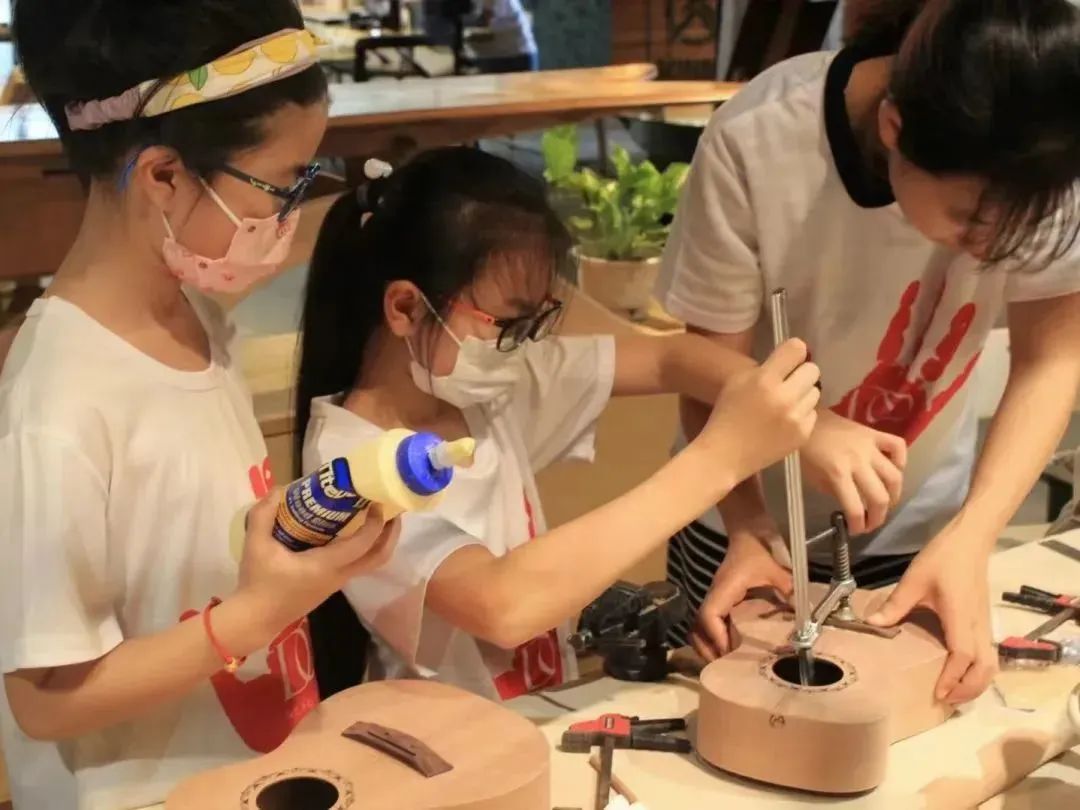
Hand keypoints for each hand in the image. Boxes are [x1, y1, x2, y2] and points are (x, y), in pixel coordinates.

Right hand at [237, 490, 399, 637]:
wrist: (255, 620)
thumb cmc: (258, 583)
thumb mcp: (255, 545)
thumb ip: (263, 515)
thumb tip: (278, 490)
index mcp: (326, 566)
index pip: (363, 544)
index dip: (375, 522)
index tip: (377, 502)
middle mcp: (339, 575)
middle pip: (379, 557)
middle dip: (391, 533)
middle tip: (392, 509)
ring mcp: (337, 583)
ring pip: (370, 562)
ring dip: (379, 540)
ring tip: (376, 515)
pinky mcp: (330, 585)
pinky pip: (357, 564)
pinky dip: (364, 547)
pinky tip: (350, 530)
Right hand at [690, 530, 792, 661]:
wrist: (748, 528)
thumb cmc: (759, 546)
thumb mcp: (778, 568)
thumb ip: (791, 591)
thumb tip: (806, 618)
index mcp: (725, 588)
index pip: (709, 615)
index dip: (717, 637)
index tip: (730, 652)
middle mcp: (716, 594)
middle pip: (697, 627)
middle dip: (708, 649)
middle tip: (726, 666)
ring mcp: (716, 596)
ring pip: (699, 626)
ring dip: (708, 645)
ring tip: (726, 661)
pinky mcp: (722, 597)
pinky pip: (710, 621)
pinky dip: (715, 636)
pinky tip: (732, 645)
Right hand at [701, 339, 820, 481]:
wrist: (725, 455)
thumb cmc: (726, 415)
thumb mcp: (736, 382)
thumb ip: (763, 368)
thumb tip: (788, 360)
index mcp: (764, 379)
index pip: (797, 348)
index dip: (793, 352)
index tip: (788, 359)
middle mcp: (785, 396)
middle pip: (812, 369)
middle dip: (800, 373)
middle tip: (787, 383)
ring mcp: (796, 417)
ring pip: (815, 392)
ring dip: (802, 395)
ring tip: (784, 405)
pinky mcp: (803, 434)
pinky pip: (812, 413)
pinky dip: (801, 415)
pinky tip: (784, 422)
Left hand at [801, 410, 906, 534]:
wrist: (806, 420)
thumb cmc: (806, 450)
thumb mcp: (812, 477)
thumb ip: (834, 491)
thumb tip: (852, 504)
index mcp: (837, 473)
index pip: (855, 508)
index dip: (859, 525)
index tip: (857, 531)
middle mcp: (857, 461)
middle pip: (880, 496)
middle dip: (879, 517)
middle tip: (873, 522)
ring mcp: (869, 446)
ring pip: (894, 476)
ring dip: (893, 495)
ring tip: (886, 502)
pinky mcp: (874, 433)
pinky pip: (898, 446)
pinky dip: (901, 460)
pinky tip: (895, 469)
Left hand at [866, 527, 995, 703]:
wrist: (970, 540)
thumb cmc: (943, 559)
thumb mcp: (913, 580)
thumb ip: (894, 605)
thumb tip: (871, 624)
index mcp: (960, 617)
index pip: (963, 656)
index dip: (953, 677)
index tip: (938, 693)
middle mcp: (978, 625)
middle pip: (986, 668)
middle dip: (970, 688)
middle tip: (946, 700)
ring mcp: (985, 623)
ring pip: (991, 662)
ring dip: (977, 681)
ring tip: (953, 691)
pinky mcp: (984, 620)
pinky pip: (988, 652)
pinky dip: (979, 669)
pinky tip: (961, 671)